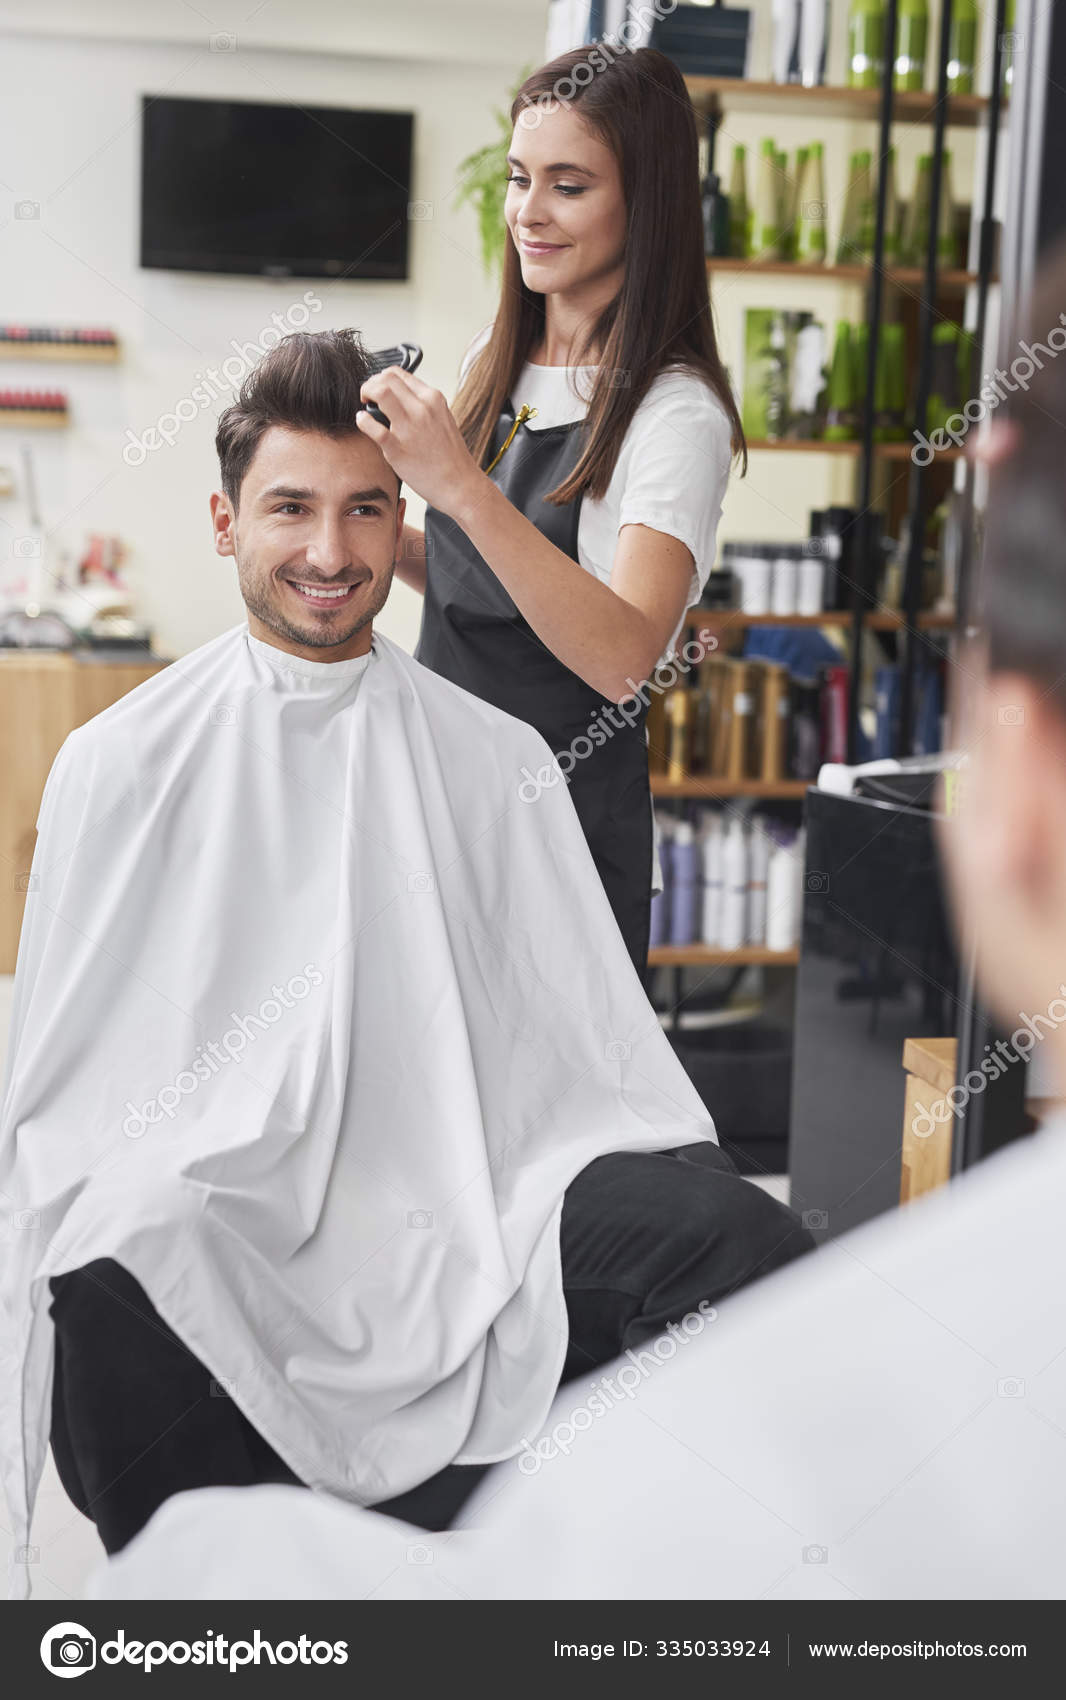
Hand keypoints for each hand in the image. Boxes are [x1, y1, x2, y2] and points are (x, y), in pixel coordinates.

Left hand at [355, 366, 488, 522]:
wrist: (460, 484)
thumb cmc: (451, 457)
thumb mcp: (443, 419)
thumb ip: (423, 406)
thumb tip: (399, 399)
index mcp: (433, 399)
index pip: (398, 373)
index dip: (382, 378)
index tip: (378, 388)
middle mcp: (422, 408)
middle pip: (386, 378)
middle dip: (371, 383)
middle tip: (367, 396)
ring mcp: (410, 427)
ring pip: (379, 392)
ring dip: (366, 394)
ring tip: (364, 405)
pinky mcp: (397, 448)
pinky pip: (371, 425)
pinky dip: (362, 420)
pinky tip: (363, 422)